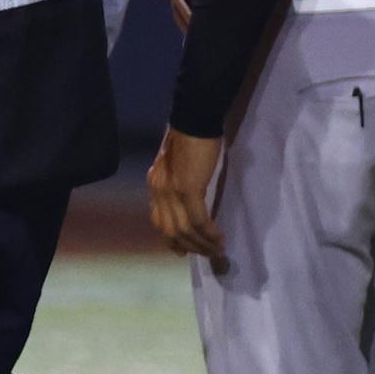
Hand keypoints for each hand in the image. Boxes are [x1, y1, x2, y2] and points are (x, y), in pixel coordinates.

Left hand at [147, 127, 227, 268]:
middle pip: (170, 230)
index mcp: (155, 183)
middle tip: (207, 255)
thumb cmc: (190, 137)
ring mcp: (171, 191)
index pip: (158, 220)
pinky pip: (198, 220)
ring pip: (184, 230)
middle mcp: (158, 190)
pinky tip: (219, 238)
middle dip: (189, 247)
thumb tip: (188, 198)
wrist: (194, 118)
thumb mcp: (176, 164)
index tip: (182, 251)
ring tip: (217, 251)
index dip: (170, 239)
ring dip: (202, 244)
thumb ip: (177, 181)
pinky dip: (209, 233)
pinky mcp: (188, 189)